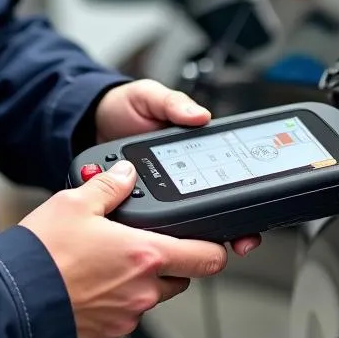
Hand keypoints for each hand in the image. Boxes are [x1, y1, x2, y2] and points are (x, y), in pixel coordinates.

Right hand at [20, 161, 230, 337]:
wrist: (8, 304)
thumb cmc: (41, 257)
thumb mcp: (74, 204)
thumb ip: (109, 187)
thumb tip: (126, 174)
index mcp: (146, 255)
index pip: (207, 258)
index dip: (213, 249)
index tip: (210, 242)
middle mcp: (144, 291)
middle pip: (181, 278)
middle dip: (169, 262)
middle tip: (140, 245)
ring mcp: (127, 317)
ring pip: (152, 298)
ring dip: (140, 282)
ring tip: (105, 263)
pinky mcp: (107, 335)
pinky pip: (125, 315)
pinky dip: (116, 301)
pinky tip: (89, 285)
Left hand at [94, 79, 259, 256]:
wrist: (89, 121)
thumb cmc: (126, 107)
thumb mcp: (150, 96)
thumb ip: (173, 103)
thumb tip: (200, 115)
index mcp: (195, 150)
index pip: (227, 176)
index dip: (241, 196)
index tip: (249, 213)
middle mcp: (184, 175)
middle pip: (214, 208)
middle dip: (230, 229)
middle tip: (237, 241)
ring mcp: (162, 192)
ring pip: (186, 221)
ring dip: (196, 234)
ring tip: (197, 239)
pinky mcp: (139, 202)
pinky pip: (151, 221)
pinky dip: (156, 231)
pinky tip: (158, 235)